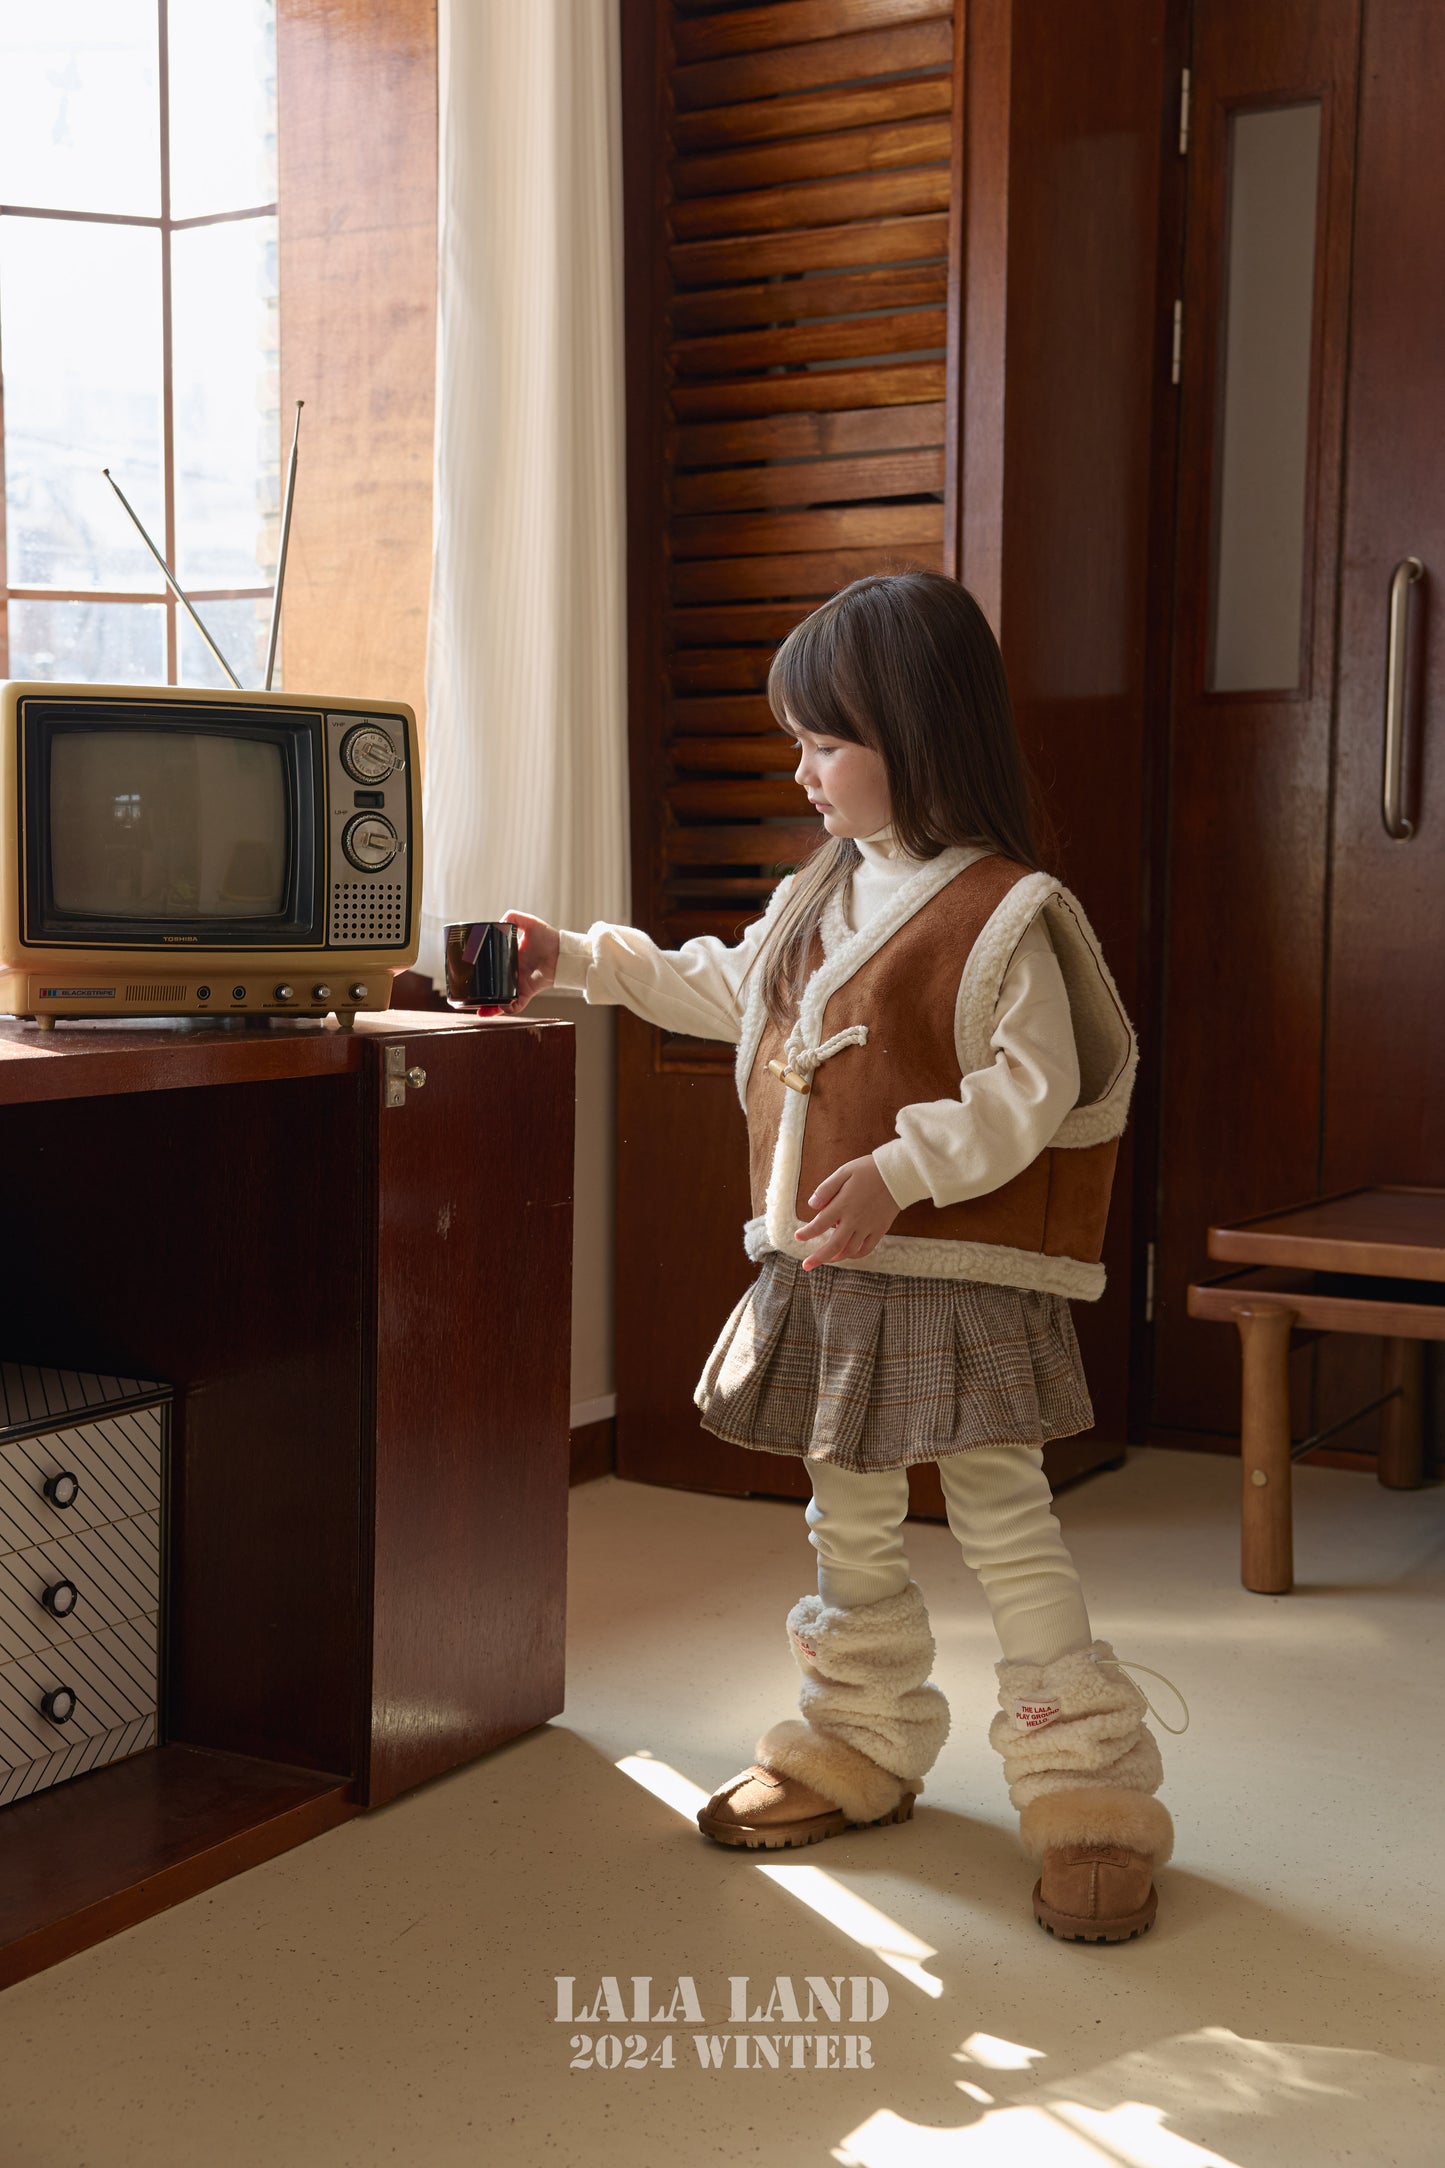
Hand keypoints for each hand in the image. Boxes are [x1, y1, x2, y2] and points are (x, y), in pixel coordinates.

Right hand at [479, 909, 557, 1015]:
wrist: (563, 953)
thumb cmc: (549, 938)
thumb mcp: (530, 923)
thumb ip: (514, 917)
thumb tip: (498, 921)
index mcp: (509, 958)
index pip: (492, 966)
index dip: (481, 970)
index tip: (469, 971)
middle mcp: (512, 973)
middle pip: (493, 985)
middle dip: (481, 994)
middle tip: (468, 996)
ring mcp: (518, 984)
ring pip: (501, 999)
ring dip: (490, 1006)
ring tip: (478, 1009)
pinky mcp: (527, 992)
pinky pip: (515, 1006)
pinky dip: (507, 1009)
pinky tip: (499, 1008)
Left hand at [793, 1155, 899, 1269]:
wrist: (899, 1173)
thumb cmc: (868, 1169)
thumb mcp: (844, 1171)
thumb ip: (826, 1189)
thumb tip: (811, 1205)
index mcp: (843, 1204)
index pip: (820, 1224)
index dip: (807, 1233)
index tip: (798, 1237)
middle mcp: (855, 1219)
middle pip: (834, 1245)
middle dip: (818, 1257)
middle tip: (806, 1266)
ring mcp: (868, 1226)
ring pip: (850, 1250)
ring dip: (836, 1257)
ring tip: (826, 1259)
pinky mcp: (880, 1229)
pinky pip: (866, 1248)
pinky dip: (855, 1254)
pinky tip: (848, 1254)